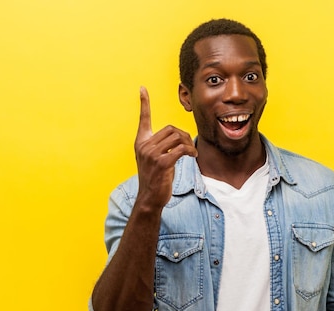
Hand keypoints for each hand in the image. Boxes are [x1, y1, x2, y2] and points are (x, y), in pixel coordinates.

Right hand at [134, 87, 196, 209]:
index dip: (144, 103)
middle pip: (171, 129)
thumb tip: (178, 138)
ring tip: (191, 153)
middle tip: (189, 147)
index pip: (143, 119)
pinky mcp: (161, 163)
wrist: (150, 198)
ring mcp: (151, 154)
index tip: (142, 88)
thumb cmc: (156, 178)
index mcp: (141, 142)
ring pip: (177, 137)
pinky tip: (192, 156)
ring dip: (188, 143)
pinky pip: (180, 149)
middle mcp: (144, 146)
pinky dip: (190, 151)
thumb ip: (161, 146)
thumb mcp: (155, 159)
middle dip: (184, 136)